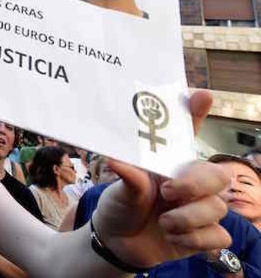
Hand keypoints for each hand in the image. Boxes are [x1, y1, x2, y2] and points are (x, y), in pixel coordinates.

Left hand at [91, 91, 230, 267]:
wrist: (116, 241)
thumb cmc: (120, 205)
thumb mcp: (119, 188)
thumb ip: (127, 175)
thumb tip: (115, 159)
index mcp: (171, 164)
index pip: (188, 134)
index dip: (197, 113)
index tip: (202, 95)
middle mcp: (191, 183)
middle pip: (219, 175)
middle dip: (196, 184)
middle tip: (167, 192)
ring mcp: (200, 208)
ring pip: (218, 208)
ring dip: (187, 218)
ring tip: (163, 223)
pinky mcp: (203, 234)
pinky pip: (219, 236)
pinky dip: (195, 239)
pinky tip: (173, 238)